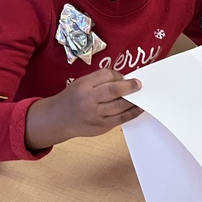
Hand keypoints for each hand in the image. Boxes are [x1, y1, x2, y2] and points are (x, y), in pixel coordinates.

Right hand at [25, 69, 141, 150]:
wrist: (60, 118)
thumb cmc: (72, 98)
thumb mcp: (81, 83)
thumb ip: (99, 80)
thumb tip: (122, 80)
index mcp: (83, 85)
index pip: (106, 75)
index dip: (118, 75)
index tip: (124, 77)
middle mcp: (89, 100)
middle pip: (114, 90)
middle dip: (130, 86)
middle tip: (138, 84)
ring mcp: (96, 115)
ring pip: (120, 106)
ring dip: (134, 100)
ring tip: (142, 96)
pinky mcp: (102, 127)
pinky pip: (121, 119)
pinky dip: (132, 113)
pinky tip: (138, 108)